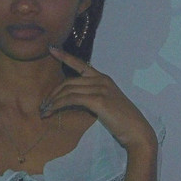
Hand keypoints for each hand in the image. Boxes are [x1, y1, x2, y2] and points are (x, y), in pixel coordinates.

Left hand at [42, 45, 157, 152]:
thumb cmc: (121, 121)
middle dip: (53, 93)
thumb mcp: (106, 103)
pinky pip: (72, 99)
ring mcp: (100, 88)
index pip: (80, 64)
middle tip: (43, 105)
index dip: (64, 56)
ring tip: (44, 111)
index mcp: (103, 78)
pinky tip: (52, 110)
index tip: (51, 49)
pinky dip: (59, 104)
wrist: (137, 131)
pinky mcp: (98, 100)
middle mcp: (101, 80)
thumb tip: (72, 100)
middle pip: (69, 82)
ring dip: (53, 101)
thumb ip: (91, 97)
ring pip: (68, 90)